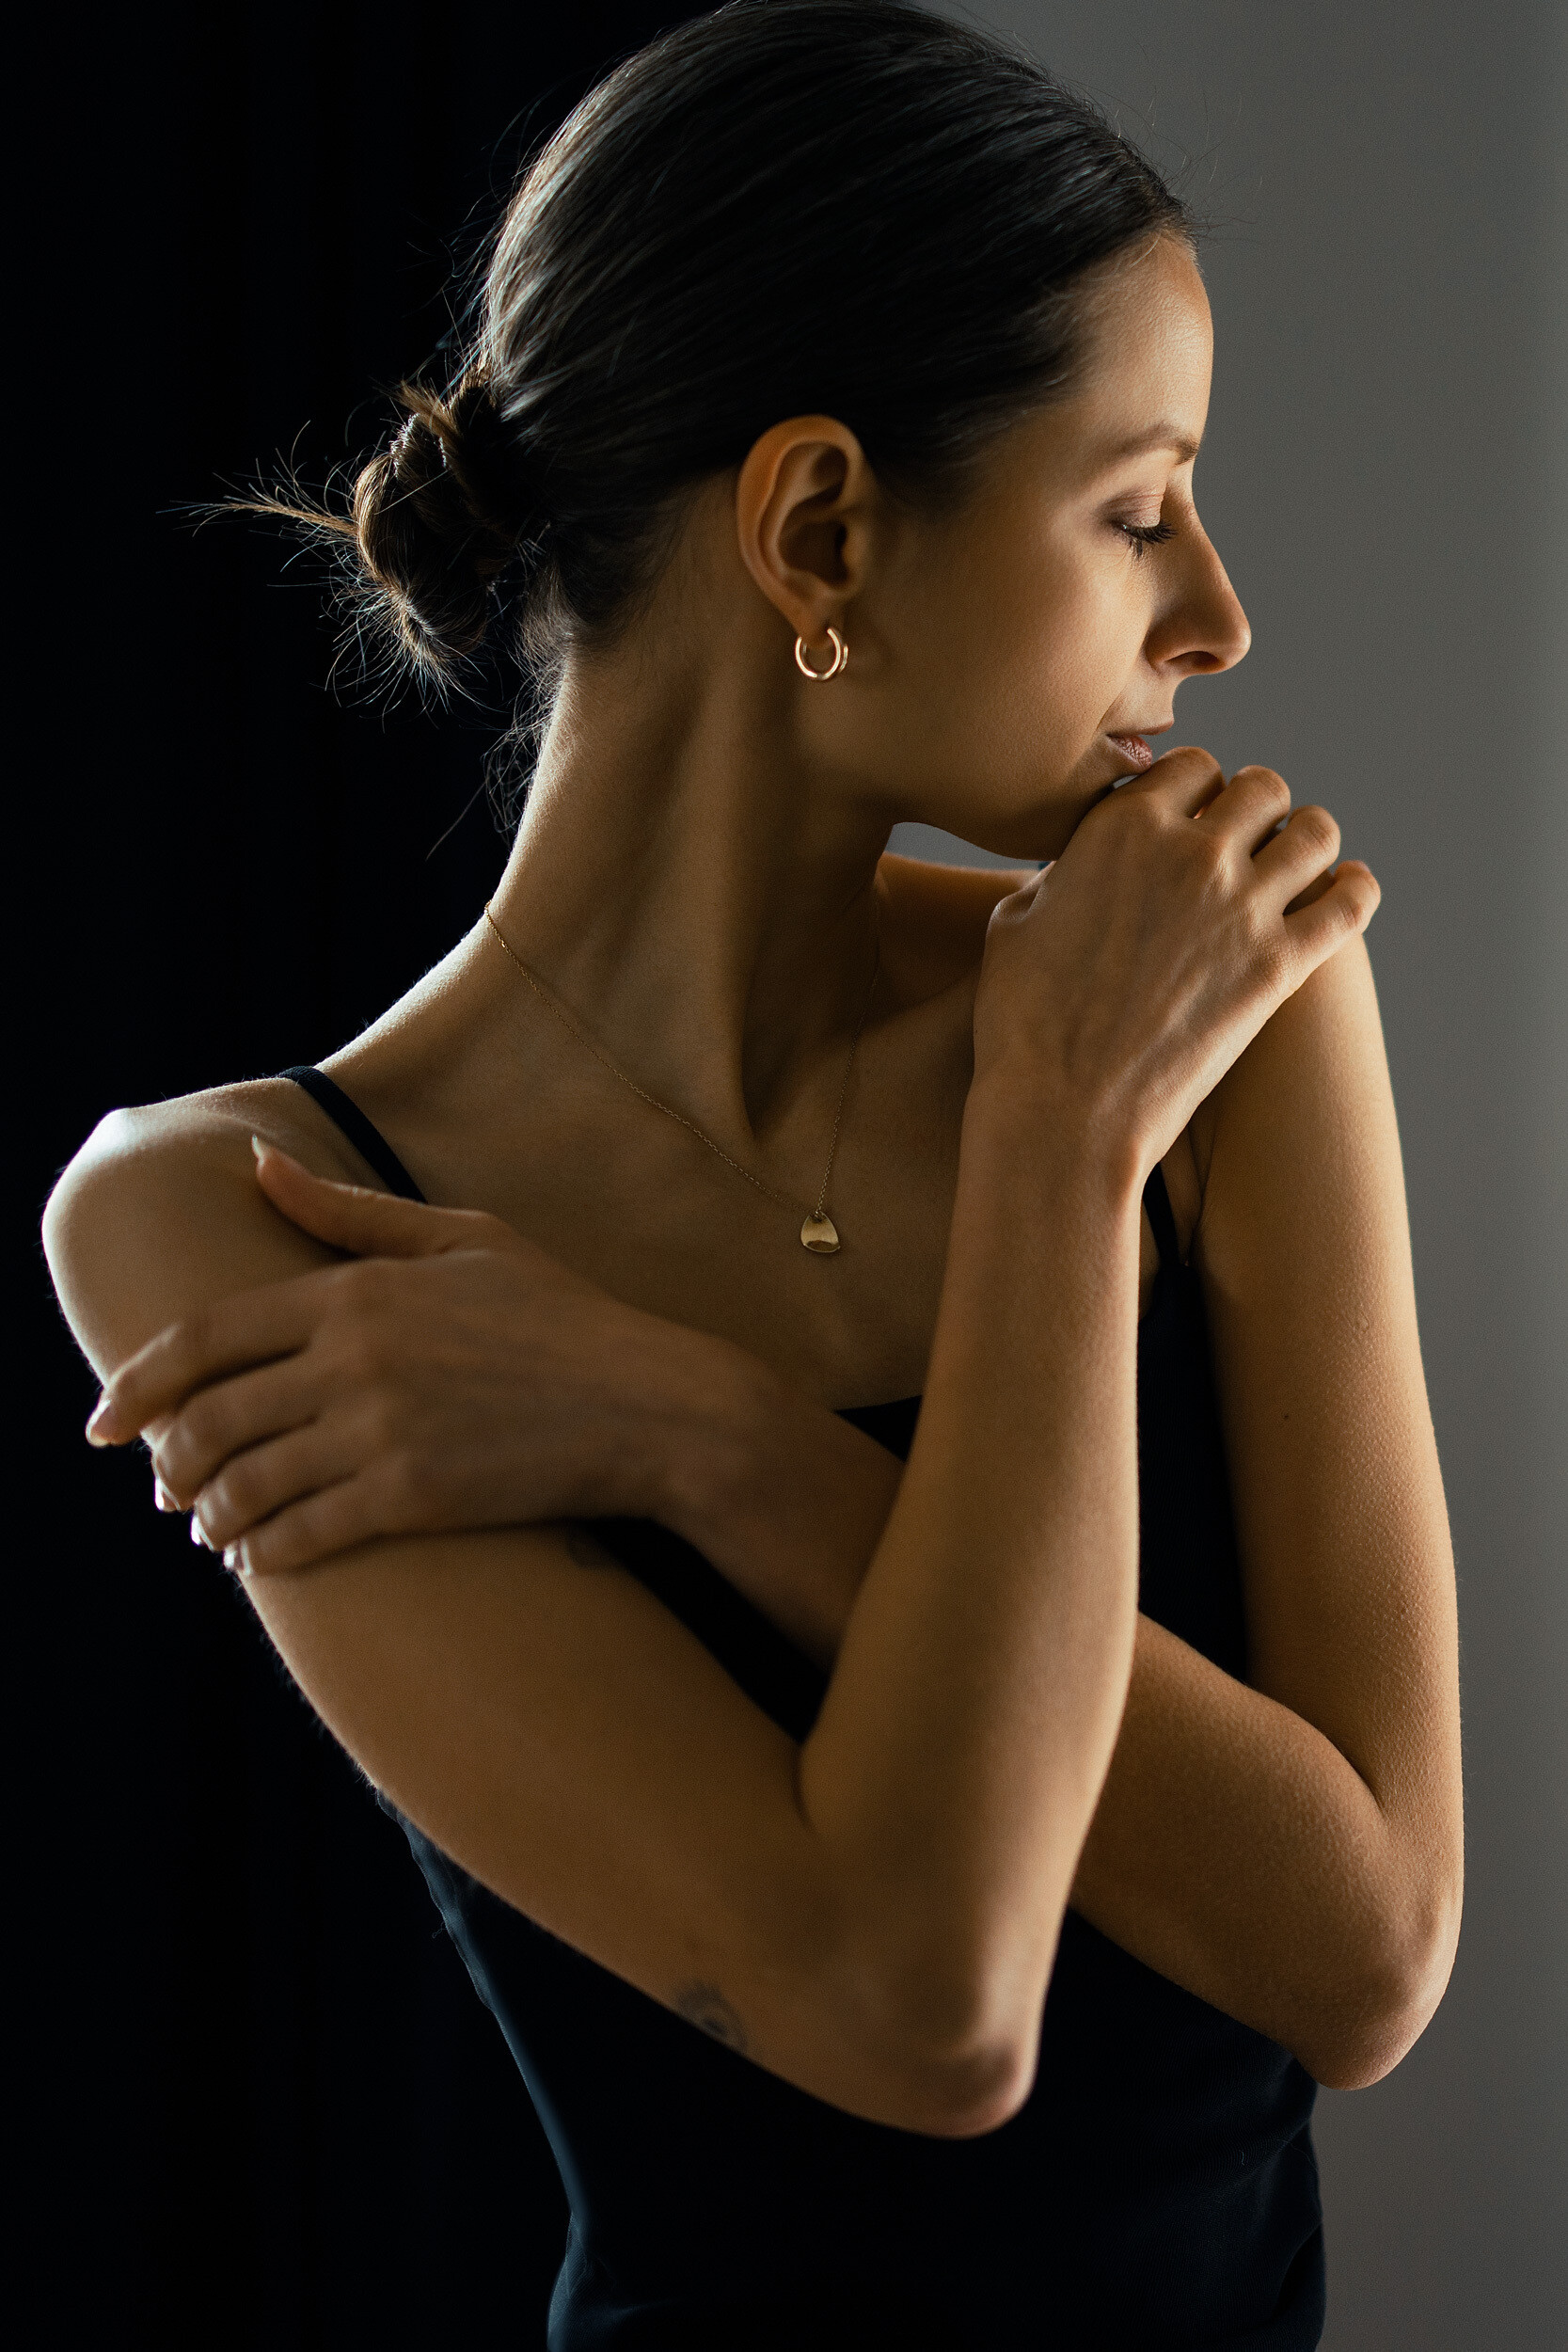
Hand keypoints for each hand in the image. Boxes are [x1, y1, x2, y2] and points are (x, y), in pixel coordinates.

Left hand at [86, 1142, 717, 1572]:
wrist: (648, 1404)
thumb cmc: (561, 1315)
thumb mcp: (462, 1239)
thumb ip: (351, 1213)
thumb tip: (258, 1165)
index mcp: (355, 1291)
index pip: (204, 1339)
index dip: (136, 1385)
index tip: (103, 1421)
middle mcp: (352, 1361)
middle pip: (209, 1422)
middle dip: (169, 1464)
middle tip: (164, 1486)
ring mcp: (379, 1433)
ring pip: (245, 1486)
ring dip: (209, 1515)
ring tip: (208, 1526)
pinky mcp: (411, 1499)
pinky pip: (301, 1536)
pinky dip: (263, 1553)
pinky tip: (259, 1557)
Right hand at [971, 748, 1378, 1172]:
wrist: (1062, 1108)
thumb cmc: (1022, 1023)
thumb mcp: (1017, 922)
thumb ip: (1065, 872)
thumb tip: (1081, 868)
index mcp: (1121, 828)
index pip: (1191, 768)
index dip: (1196, 790)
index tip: (1196, 816)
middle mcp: (1190, 853)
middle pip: (1261, 787)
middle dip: (1256, 809)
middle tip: (1248, 842)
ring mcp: (1242, 907)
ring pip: (1315, 831)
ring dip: (1308, 841)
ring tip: (1298, 864)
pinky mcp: (1279, 965)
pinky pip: (1350, 902)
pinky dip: (1355, 890)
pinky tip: (1347, 891)